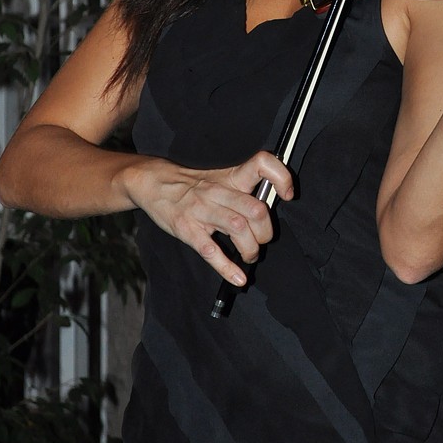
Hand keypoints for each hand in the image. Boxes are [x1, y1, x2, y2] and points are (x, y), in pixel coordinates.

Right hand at [124, 151, 293, 284]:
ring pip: (239, 229)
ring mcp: (202, 211)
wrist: (155, 182)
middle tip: (262, 240)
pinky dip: (227, 268)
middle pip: (256, 210)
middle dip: (266, 233)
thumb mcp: (221, 177)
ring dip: (251, 250)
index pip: (262, 165)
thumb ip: (245, 189)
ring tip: (249, 255)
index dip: (281, 177)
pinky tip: (237, 278)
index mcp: (232, 177)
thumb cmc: (192, 184)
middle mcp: (219, 192)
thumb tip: (272, 203)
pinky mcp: (187, 230)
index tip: (288, 194)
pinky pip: (211, 251)